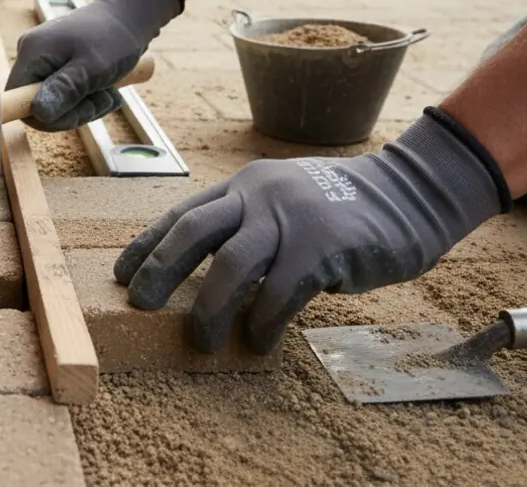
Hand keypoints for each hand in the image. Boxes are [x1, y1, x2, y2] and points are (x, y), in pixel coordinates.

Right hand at [7, 0, 183, 131]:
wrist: (130, 16)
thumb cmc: (114, 37)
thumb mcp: (92, 67)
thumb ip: (64, 90)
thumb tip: (38, 114)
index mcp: (32, 52)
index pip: (16, 98)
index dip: (41, 116)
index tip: (73, 114)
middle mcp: (32, 55)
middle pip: (37, 104)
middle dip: (71, 112)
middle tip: (100, 102)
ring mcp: (44, 60)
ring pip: (54, 103)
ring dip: (84, 107)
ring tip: (108, 94)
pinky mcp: (57, 65)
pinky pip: (64, 94)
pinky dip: (86, 99)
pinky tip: (105, 90)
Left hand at [113, 110, 509, 354]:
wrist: (406, 196)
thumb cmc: (335, 211)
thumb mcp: (280, 203)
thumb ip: (243, 227)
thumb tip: (197, 275)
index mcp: (242, 186)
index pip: (181, 214)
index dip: (147, 246)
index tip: (121, 276)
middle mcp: (258, 195)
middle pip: (193, 231)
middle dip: (160, 271)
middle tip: (139, 306)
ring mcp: (290, 217)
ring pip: (232, 264)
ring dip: (210, 307)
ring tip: (202, 340)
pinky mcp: (323, 245)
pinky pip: (280, 291)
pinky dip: (264, 321)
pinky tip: (259, 341)